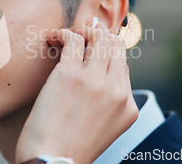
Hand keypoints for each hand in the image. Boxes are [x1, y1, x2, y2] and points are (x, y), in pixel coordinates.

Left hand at [15, 25, 137, 163]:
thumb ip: (106, 103)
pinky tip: (53, 38)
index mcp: (127, 107)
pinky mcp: (70, 75)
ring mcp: (95, 81)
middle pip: (116, 45)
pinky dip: (63, 33)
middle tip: (79, 38)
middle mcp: (116, 91)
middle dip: (98, 36)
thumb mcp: (102, 129)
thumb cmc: (68, 149)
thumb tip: (96, 75)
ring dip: (81, 31)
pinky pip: (73, 38)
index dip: (106, 53)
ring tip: (65, 38)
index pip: (123, 65)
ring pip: (99, 37)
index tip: (90, 48)